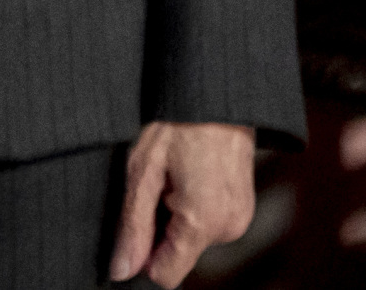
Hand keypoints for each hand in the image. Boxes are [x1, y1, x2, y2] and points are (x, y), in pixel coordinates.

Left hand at [107, 120, 255, 284]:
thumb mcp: (143, 170)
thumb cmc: (177, 122)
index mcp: (203, 223)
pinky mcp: (243, 207)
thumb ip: (134, 226)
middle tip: (157, 181)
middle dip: (159, 223)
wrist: (216, 93)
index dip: (142, 254)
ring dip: (175, 212)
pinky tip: (188, 172)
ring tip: (174, 172)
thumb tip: (122, 270)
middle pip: (178, 253)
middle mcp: (229, 228)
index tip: (135, 220)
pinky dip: (192, 204)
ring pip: (192, 236)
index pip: (166, 274)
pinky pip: (208, 221)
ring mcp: (240, 218)